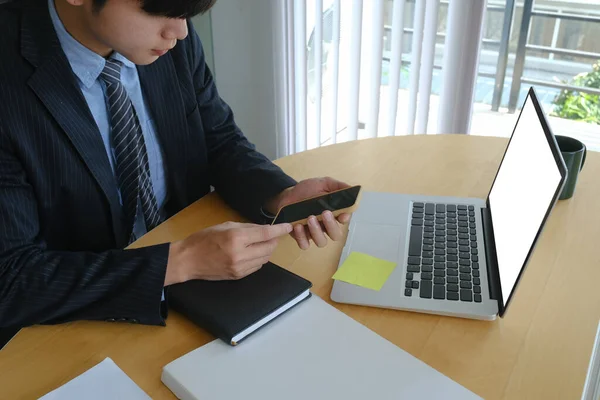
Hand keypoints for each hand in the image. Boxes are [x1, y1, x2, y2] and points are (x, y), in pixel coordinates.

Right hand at [164, 221, 292, 284]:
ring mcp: (240, 268)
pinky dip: (259, 258)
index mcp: (236, 238)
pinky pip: (257, 266)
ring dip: (266, 250)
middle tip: (270, 234)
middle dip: (273, 240)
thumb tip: (264, 229)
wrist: (188, 261)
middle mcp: (240, 254)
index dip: (279, 230)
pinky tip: (252, 253)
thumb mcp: (225, 226)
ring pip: (265, 258)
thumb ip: (247, 227)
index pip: (265, 234)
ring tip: (259, 243)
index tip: (288, 226)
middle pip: (269, 248)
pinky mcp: (238, 276)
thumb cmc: (204, 239)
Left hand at [267, 177, 352, 249]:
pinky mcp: (301, 237)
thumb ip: (338, 186)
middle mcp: (326, 225)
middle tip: (324, 213)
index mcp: (334, 213)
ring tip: (309, 218)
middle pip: (336, 235)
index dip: (345, 218)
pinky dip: (302, 238)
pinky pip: (305, 245)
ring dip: (317, 232)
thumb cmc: (306, 190)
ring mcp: (313, 233)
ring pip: (322, 242)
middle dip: (332, 226)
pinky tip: (297, 226)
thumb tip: (353, 189)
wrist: (286, 195)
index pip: (344, 219)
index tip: (342, 214)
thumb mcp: (323, 184)